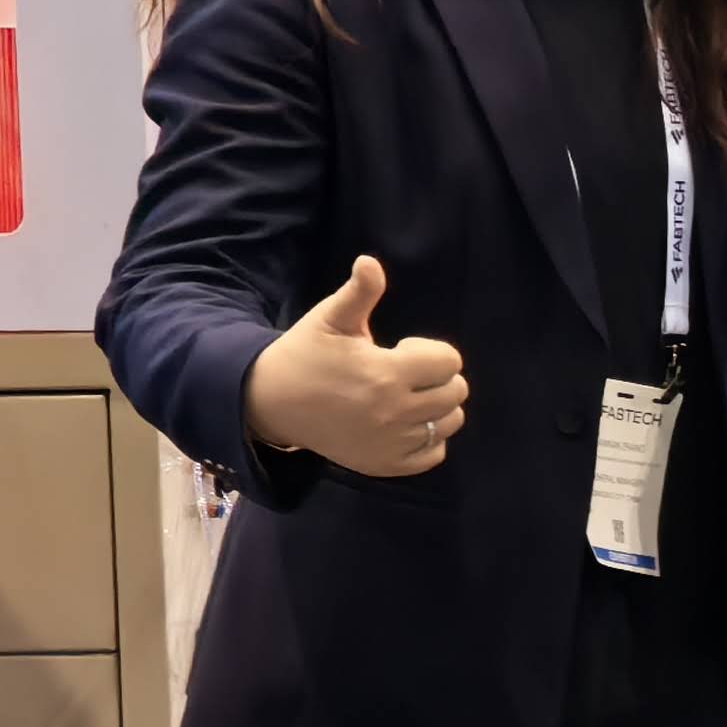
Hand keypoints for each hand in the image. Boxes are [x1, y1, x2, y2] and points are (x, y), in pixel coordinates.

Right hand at [243, 255, 468, 478]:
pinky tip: (405, 423)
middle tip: (405, 373)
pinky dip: (429, 439)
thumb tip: (370, 262)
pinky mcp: (384, 465)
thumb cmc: (305, 354)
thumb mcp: (331, 319)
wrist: (272, 402)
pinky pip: (433, 455)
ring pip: (449, 424)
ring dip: (438, 407)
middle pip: (455, 393)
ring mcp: (391, 443)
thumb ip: (359, 293)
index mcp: (386, 374)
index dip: (431, 351)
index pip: (449, 362)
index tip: (401, 350)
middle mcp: (394, 413)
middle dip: (438, 377)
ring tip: (407, 396)